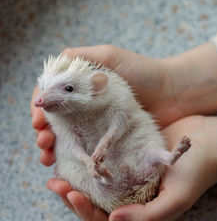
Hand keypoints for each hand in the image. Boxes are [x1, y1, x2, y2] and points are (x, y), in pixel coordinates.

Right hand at [31, 43, 216, 165]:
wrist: (174, 92)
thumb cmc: (144, 71)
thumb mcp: (110, 56)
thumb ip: (79, 58)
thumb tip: (49, 73)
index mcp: (82, 84)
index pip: (52, 97)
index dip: (41, 109)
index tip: (39, 121)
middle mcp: (87, 104)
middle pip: (56, 120)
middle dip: (45, 132)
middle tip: (43, 143)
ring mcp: (100, 122)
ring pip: (69, 137)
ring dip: (56, 148)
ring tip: (50, 157)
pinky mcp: (113, 138)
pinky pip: (90, 149)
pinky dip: (77, 157)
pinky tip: (71, 164)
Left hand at [46, 115, 216, 220]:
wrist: (210, 142)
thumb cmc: (197, 172)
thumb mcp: (177, 198)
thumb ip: (148, 217)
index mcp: (144, 215)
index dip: (86, 213)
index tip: (70, 195)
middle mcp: (135, 201)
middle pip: (97, 206)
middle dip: (74, 197)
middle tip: (55, 182)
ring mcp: (132, 181)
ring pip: (98, 187)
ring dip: (77, 181)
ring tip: (58, 169)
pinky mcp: (132, 161)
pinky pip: (106, 166)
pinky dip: (90, 163)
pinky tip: (78, 153)